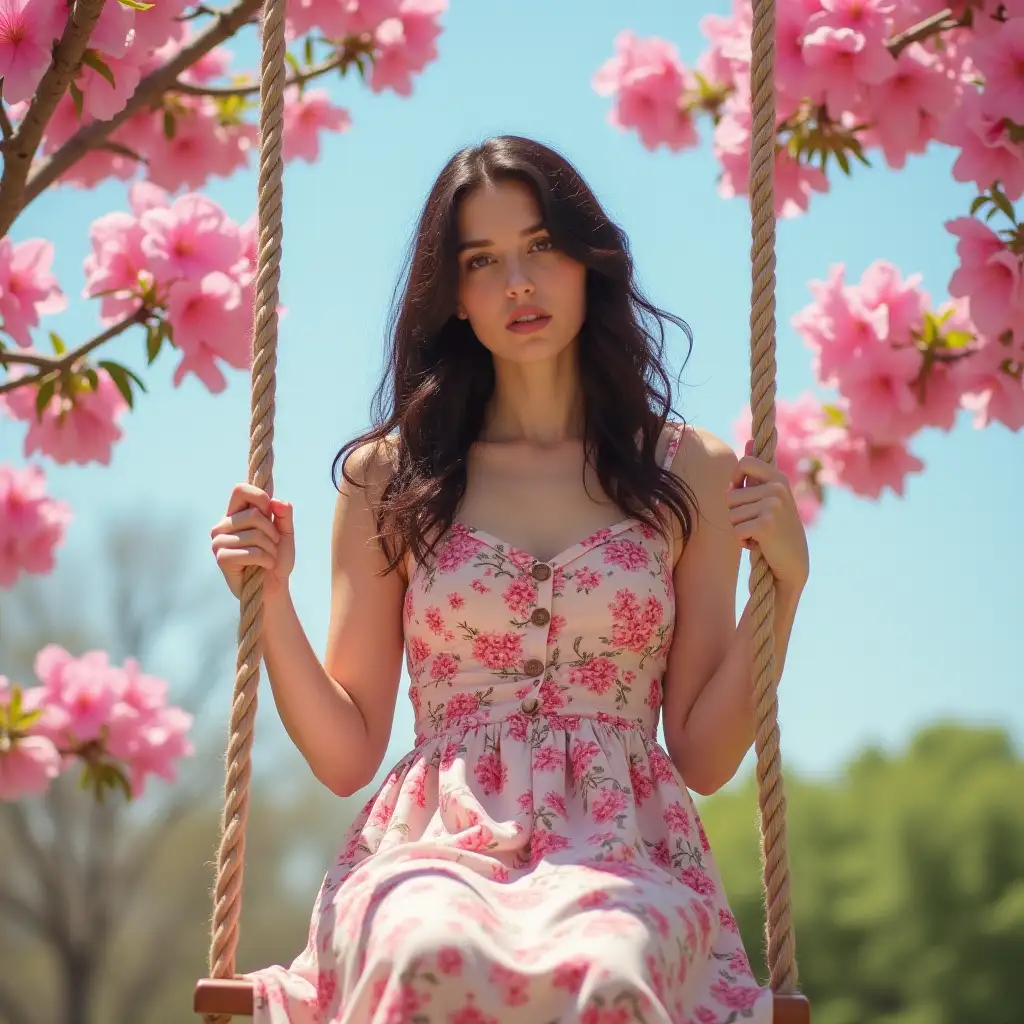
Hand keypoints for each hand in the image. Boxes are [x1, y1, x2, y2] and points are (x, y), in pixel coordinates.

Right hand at [210, 483, 294, 599]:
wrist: (273, 587)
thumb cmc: (276, 558)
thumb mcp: (285, 533)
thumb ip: (284, 515)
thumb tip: (276, 501)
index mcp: (235, 514)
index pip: (240, 489)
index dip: (259, 497)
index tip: (270, 512)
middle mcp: (223, 525)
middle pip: (254, 514)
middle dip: (273, 532)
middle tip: (273, 544)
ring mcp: (219, 541)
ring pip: (255, 534)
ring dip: (271, 549)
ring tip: (269, 558)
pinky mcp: (221, 558)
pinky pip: (252, 552)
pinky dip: (266, 560)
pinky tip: (264, 567)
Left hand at [726, 441, 808, 588]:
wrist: (792, 562)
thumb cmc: (776, 528)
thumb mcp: (768, 496)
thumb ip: (757, 472)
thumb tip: (748, 440)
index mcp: (778, 477)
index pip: (743, 463)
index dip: (735, 481)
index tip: (743, 496)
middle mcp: (778, 488)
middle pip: (730, 495)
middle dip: (736, 514)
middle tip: (757, 524)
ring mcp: (773, 505)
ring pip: (730, 514)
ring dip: (739, 528)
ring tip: (759, 533)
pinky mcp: (767, 524)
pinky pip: (735, 530)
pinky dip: (741, 541)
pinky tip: (758, 544)